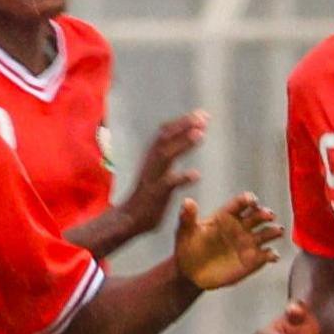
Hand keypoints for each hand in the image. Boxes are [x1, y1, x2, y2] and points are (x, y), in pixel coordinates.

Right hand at [116, 114, 206, 237]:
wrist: (129, 219)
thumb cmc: (148, 195)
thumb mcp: (156, 171)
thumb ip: (167, 156)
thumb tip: (181, 141)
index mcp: (152, 158)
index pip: (165, 133)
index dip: (182, 122)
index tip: (201, 114)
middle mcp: (151, 163)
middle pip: (165, 138)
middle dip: (184, 125)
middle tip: (203, 117)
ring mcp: (152, 178)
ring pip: (166, 156)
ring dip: (183, 144)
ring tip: (200, 135)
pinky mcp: (155, 194)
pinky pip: (168, 184)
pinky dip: (181, 178)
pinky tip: (196, 175)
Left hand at [174, 194, 283, 290]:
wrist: (190, 273)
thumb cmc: (187, 248)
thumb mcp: (184, 231)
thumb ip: (187, 217)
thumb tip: (187, 202)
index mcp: (226, 216)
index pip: (240, 204)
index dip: (248, 200)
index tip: (252, 200)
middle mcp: (241, 227)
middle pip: (258, 216)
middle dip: (265, 214)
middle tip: (269, 215)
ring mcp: (249, 243)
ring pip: (268, 233)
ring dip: (274, 231)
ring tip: (277, 232)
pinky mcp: (253, 260)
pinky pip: (267, 255)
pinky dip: (272, 255)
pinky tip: (272, 256)